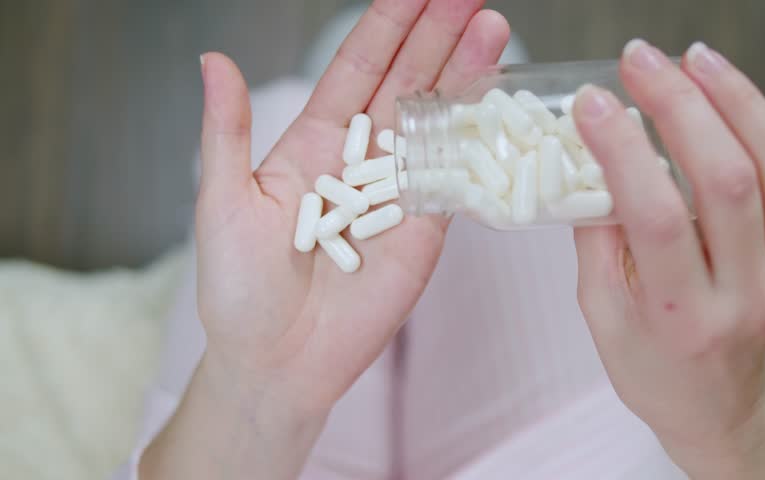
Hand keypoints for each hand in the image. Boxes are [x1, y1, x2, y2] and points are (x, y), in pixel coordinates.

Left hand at [196, 0, 508, 413]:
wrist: (276, 361)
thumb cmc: (239, 287)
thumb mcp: (224, 202)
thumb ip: (227, 131)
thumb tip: (213, 60)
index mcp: (316, 142)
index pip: (359, 69)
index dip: (387, 26)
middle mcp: (364, 160)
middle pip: (408, 83)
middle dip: (439, 36)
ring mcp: (400, 194)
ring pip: (440, 123)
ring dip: (466, 76)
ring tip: (493, 28)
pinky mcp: (426, 232)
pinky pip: (457, 180)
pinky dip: (479, 142)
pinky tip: (500, 102)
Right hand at [573, 40, 764, 477]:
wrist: (724, 412)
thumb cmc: (654, 374)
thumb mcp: (602, 320)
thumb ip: (596, 244)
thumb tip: (589, 167)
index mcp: (679, 316)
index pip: (656, 217)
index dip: (622, 151)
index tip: (592, 106)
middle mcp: (740, 290)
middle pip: (723, 179)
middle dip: (678, 105)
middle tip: (637, 61)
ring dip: (731, 100)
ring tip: (690, 58)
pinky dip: (759, 122)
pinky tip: (726, 91)